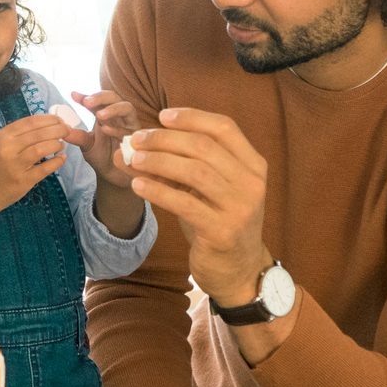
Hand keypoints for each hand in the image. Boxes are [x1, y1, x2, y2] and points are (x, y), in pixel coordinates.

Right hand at [0, 113, 68, 209]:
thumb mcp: (1, 144)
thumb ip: (20, 135)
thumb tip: (48, 124)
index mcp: (4, 136)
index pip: (31, 122)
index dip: (49, 119)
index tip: (60, 120)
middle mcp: (8, 148)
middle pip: (39, 134)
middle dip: (58, 130)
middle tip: (68, 130)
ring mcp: (15, 165)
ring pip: (41, 149)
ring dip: (56, 144)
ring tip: (62, 144)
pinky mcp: (23, 181)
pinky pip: (44, 169)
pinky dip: (56, 162)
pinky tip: (61, 158)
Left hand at [66, 88, 145, 189]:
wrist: (113, 175)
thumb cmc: (101, 156)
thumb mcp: (86, 144)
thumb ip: (76, 135)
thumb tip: (62, 128)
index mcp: (105, 114)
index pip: (97, 100)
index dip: (86, 96)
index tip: (73, 95)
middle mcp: (119, 116)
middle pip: (115, 97)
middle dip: (101, 97)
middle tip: (87, 102)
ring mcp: (130, 125)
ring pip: (128, 108)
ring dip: (113, 109)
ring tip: (99, 115)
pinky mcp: (138, 138)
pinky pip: (130, 130)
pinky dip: (118, 129)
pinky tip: (105, 130)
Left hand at [122, 108, 273, 305]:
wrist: (238, 270)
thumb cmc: (218, 221)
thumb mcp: (207, 189)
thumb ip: (182, 164)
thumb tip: (136, 143)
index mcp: (253, 165)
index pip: (224, 128)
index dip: (192, 117)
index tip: (161, 116)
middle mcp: (251, 183)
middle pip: (204, 147)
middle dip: (165, 139)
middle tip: (136, 139)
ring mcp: (240, 208)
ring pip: (194, 172)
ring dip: (158, 161)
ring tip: (133, 159)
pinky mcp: (222, 231)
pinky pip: (184, 203)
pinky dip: (158, 190)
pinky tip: (138, 185)